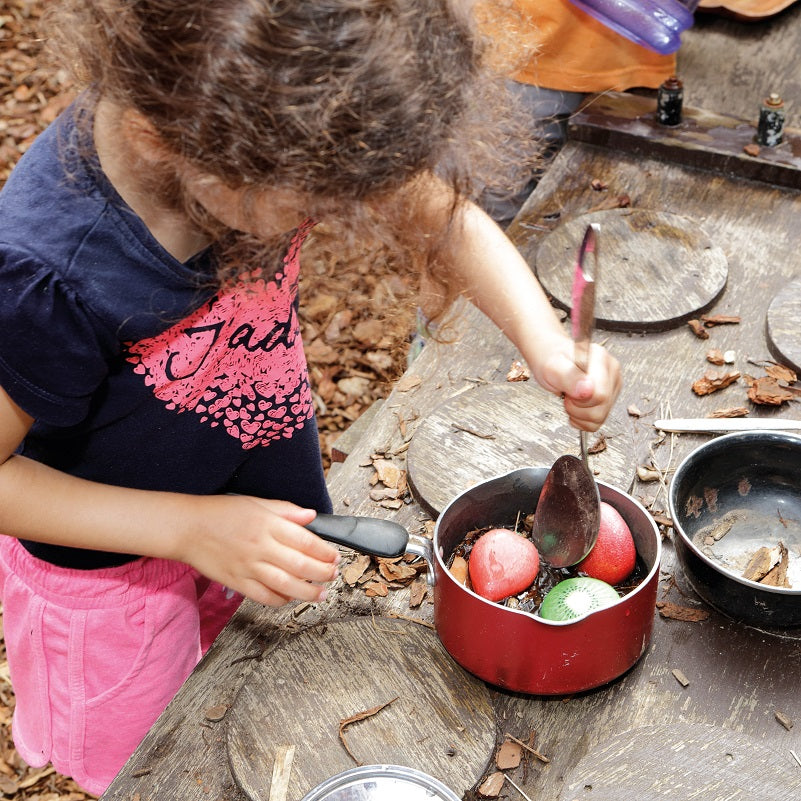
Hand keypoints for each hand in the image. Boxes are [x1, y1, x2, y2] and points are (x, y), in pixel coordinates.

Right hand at [175, 495, 340, 606]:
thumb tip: (311, 516)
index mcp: (267, 524)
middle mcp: (260, 547)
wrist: (187, 528)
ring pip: (285, 585)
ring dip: (308, 592)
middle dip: (322, 573)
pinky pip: (263, 596)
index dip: (325, 551)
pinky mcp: (236, 582)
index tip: (335, 556)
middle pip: (300, 565)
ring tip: (321, 594)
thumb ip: (286, 510)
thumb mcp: (256, 502)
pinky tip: (290, 597)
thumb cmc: (221, 512)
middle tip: (333, 575)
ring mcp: (248, 567)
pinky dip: (280, 599)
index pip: (305, 541)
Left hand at [536, 340, 621, 431]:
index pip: (600, 395)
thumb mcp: (552, 367)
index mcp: (600, 360)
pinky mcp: (608, 399)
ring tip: (570, 398)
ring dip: (578, 414)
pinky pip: (597, 422)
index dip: (580, 400)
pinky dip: (581, 419)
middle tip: (567, 394)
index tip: (568, 391)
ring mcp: (611, 386)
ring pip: (600, 418)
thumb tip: (588, 391)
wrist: (550, 358)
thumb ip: (569, 377)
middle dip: (577, 408)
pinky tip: (575, 407)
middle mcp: (610, 372)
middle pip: (601, 409)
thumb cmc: (550, 359)